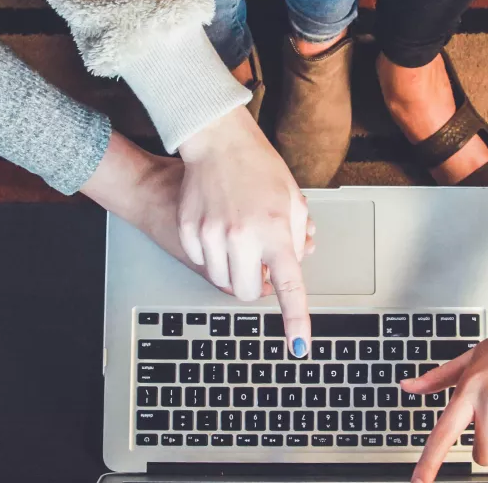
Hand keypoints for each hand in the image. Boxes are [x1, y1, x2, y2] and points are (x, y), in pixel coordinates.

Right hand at [80, 132, 310, 297]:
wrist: (217, 141)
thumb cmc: (259, 167)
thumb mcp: (292, 200)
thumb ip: (297, 237)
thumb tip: (296, 264)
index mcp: (275, 231)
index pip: (289, 286)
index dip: (296, 320)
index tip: (299, 346)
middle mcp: (242, 237)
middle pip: (247, 292)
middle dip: (255, 284)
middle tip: (259, 262)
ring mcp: (211, 235)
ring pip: (221, 280)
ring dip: (233, 269)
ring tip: (239, 238)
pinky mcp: (189, 231)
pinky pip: (201, 262)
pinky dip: (212, 254)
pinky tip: (218, 227)